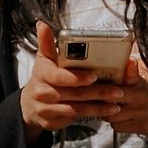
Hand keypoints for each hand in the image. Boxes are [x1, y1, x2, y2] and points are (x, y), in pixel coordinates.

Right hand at [20, 22, 125, 142]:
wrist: (30, 106)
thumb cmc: (43, 78)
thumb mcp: (43, 60)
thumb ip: (46, 43)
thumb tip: (42, 25)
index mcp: (43, 73)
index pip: (60, 76)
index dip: (77, 78)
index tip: (94, 76)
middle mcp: (44, 92)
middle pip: (75, 94)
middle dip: (98, 93)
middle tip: (118, 91)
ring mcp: (48, 109)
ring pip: (77, 109)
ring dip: (99, 107)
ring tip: (117, 104)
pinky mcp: (54, 122)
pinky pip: (77, 118)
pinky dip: (93, 115)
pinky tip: (106, 111)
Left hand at [106, 59, 147, 147]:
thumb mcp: (141, 84)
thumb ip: (131, 75)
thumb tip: (129, 60)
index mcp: (137, 87)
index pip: (113, 87)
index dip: (102, 89)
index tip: (94, 88)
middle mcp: (139, 99)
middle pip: (110, 102)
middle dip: (101, 102)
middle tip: (98, 100)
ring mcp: (140, 114)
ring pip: (111, 116)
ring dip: (107, 115)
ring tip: (110, 110)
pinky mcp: (140, 127)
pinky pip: (118, 127)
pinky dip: (116, 124)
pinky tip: (119, 120)